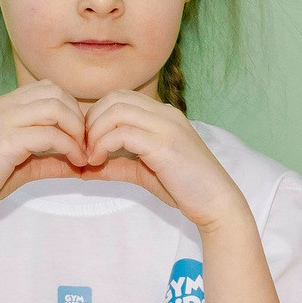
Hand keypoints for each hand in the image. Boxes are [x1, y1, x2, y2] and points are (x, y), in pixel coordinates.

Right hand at [0, 81, 94, 221]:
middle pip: (55, 92)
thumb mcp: (24, 164)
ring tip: (82, 154)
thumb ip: (53, 158)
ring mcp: (1, 121)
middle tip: (86, 144)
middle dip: (79, 117)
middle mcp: (1, 107)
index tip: (81, 136)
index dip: (72, 109)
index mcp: (3, 106)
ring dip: (77, 130)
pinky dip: (70, 148)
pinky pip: (50, 135)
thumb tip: (84, 162)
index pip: (48, 88)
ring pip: (55, 108)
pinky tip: (76, 163)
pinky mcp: (4, 141)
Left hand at [78, 89, 249, 229]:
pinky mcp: (164, 144)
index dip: (97, 116)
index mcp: (164, 116)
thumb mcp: (144, 172)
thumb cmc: (186, 189)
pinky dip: (103, 145)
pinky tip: (99, 162)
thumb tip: (83, 168)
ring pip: (116, 111)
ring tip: (91, 157)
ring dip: (95, 132)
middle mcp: (166, 115)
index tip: (88, 143)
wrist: (217, 204)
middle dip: (91, 121)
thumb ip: (116, 165)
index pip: (121, 98)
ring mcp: (167, 127)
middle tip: (84, 148)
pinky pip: (122, 133)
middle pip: (114, 98)